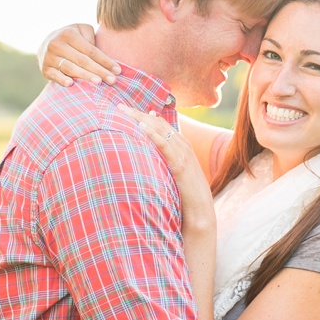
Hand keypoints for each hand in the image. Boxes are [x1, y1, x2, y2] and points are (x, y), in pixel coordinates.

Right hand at [41, 23, 118, 86]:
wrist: (47, 42)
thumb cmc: (72, 37)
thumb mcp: (81, 30)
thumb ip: (91, 37)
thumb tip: (99, 54)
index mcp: (68, 34)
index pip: (90, 50)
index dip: (105, 60)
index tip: (118, 70)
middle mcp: (57, 44)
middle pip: (82, 60)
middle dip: (99, 70)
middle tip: (113, 80)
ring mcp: (49, 57)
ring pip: (70, 68)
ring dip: (85, 76)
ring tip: (99, 82)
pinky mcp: (44, 69)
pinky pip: (54, 75)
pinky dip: (62, 79)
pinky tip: (71, 84)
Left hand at [121, 104, 213, 224]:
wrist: (200, 213)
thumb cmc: (185, 197)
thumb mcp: (172, 175)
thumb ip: (163, 163)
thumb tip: (145, 157)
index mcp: (181, 147)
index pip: (161, 124)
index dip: (144, 116)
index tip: (127, 109)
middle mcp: (183, 146)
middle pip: (158, 123)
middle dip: (139, 113)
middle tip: (120, 106)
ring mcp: (184, 155)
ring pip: (161, 130)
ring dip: (142, 119)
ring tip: (125, 111)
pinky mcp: (181, 165)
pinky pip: (166, 146)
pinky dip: (154, 135)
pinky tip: (142, 127)